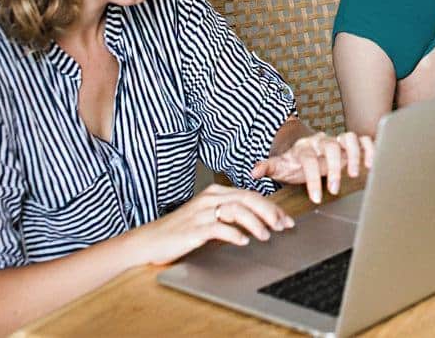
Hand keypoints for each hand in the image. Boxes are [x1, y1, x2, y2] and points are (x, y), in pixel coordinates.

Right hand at [133, 184, 292, 265]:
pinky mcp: (194, 229)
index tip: (285, 220)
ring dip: (255, 223)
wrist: (149, 241)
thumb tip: (257, 222)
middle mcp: (210, 199)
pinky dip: (234, 234)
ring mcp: (201, 213)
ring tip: (266, 236)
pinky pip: (219, 228)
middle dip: (270, 212)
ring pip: (237, 210)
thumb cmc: (179, 231)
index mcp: (215, 193)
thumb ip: (228, 216)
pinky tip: (243, 241)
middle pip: (248, 199)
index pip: (250, 195)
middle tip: (282, 226)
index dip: (272, 207)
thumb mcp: (207, 217)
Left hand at [251, 132, 375, 202]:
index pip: (308, 160)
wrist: (304, 150)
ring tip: (354, 173)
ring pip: (349, 138)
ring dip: (353, 155)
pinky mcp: (350, 145)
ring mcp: (337, 142)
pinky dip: (369, 149)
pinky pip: (363, 140)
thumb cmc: (293, 163)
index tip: (317, 198)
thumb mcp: (279, 166)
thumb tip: (253, 173)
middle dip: (334, 168)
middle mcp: (322, 142)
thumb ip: (268, 168)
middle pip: (330, 146)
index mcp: (304, 148)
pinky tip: (370, 164)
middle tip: (334, 189)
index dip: (313, 179)